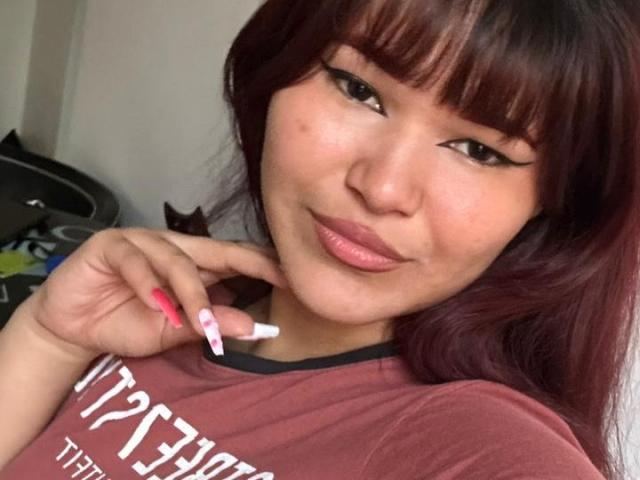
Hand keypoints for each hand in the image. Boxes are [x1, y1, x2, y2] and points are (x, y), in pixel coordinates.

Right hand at [21, 227, 287, 359]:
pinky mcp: (110, 246)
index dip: (264, 266)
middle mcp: (173, 247)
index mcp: (193, 264)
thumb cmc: (125, 324)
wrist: (72, 328)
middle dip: (248, 262)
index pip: (235, 260)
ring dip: (189, 291)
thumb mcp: (170, 331)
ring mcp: (142, 243)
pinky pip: (134, 260)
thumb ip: (205, 324)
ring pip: (176, 259)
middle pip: (217, 249)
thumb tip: (249, 326)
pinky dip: (146, 284)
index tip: (295, 279)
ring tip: (198, 321)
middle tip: (276, 276)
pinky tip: (155, 304)